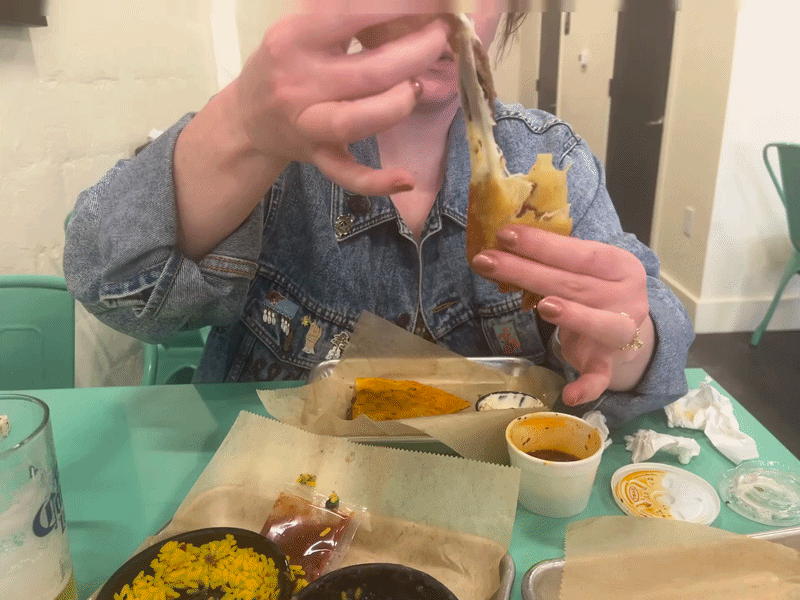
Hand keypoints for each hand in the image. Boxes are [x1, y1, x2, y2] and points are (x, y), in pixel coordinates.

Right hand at [230, 11, 452, 195]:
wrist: (247, 120)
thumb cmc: (284, 66)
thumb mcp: (302, 32)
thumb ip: (343, 17)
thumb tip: (402, 5)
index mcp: (293, 40)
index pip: (351, 17)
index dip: (396, 9)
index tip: (430, 6)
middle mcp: (298, 83)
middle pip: (368, 72)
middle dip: (415, 55)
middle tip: (438, 39)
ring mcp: (307, 124)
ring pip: (357, 121)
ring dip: (398, 104)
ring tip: (418, 86)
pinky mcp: (317, 157)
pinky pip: (346, 174)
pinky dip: (376, 181)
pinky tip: (405, 178)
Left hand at [470, 225, 654, 405]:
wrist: (624, 326)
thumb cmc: (593, 289)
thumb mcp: (582, 268)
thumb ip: (554, 257)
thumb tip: (503, 239)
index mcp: (619, 265)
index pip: (580, 252)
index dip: (543, 245)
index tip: (505, 234)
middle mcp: (627, 297)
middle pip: (574, 283)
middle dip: (527, 271)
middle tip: (487, 261)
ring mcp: (621, 332)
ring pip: (598, 323)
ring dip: (571, 315)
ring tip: (543, 306)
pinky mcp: (609, 364)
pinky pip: (600, 377)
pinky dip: (587, 387)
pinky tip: (570, 395)